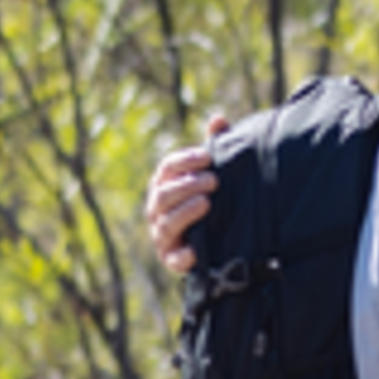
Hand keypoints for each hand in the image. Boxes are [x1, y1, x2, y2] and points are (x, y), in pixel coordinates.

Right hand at [146, 128, 224, 274]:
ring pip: (166, 223)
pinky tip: (195, 251)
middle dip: (187, 185)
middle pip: (163, 194)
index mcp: (166, 186)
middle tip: (214, 180)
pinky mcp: (173, 259)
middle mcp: (158, 209)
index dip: (185, 161)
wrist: (220, 245)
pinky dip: (183, 255)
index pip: (167, 168)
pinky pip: (174, 259)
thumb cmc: (212, 201)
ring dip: (185, 212)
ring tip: (207, 203)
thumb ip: (215, 148)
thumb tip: (219, 118)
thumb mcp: (214, 176)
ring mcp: (163, 235)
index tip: (208, 156)